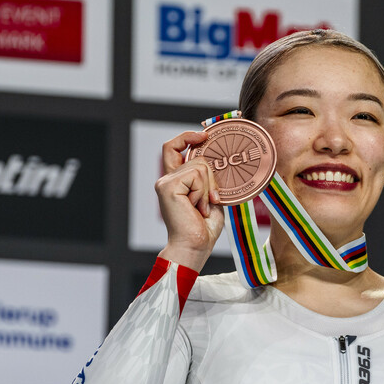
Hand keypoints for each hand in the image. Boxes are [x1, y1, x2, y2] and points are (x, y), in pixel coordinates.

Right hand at [155, 131, 224, 270]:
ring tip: (202, 208)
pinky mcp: (168, 186)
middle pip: (197, 158)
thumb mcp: (210, 198)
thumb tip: (217, 159)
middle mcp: (166, 179)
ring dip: (208, 189)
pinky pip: (197, 175)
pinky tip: (197, 208)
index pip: (173, 147)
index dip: (187, 137)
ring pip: (199, 166)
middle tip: (210, 202)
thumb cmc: (203, 228)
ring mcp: (165, 182)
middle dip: (212, 180)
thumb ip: (208, 179)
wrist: (194, 247)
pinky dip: (203, 192)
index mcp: (174, 181)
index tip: (204, 136)